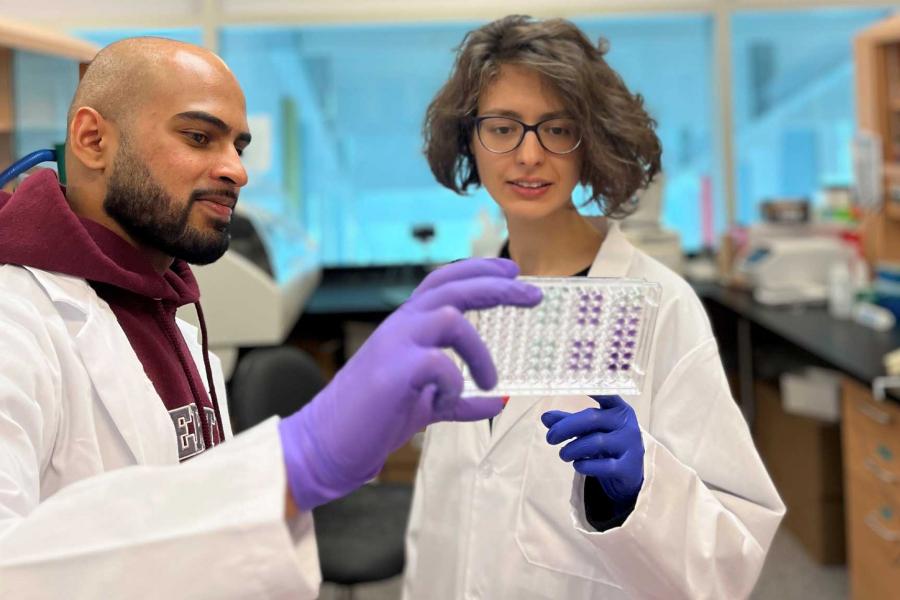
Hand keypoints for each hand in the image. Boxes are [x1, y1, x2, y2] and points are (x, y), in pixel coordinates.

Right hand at [280, 258, 541, 509]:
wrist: (328, 443)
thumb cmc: (374, 419)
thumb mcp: (424, 405)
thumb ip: (458, 399)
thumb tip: (497, 403)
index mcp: (406, 325)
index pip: (445, 281)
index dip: (480, 271)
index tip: (512, 271)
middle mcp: (401, 326)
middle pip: (453, 287)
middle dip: (496, 286)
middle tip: (532, 294)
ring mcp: (395, 346)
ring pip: (450, 318)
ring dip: (479, 349)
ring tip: (491, 379)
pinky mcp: (392, 373)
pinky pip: (438, 363)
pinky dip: (455, 382)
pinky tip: (448, 401)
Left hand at [541, 395, 643, 508]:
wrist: (630, 473)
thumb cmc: (607, 443)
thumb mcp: (590, 430)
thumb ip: (569, 422)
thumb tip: (545, 417)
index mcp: (618, 409)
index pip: (607, 393)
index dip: (593, 387)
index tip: (575, 377)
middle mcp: (627, 423)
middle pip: (591, 418)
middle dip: (565, 427)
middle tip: (550, 438)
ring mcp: (630, 445)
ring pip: (595, 442)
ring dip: (572, 449)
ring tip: (563, 454)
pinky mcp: (628, 467)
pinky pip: (603, 465)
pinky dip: (585, 465)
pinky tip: (578, 465)